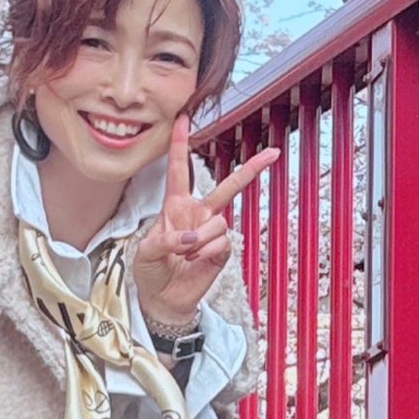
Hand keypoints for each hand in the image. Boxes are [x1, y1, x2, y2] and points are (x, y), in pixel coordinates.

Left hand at [131, 113, 278, 321]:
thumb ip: (164, 240)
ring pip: (218, 222)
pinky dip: (205, 252)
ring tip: (186, 254)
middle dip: (251, 169)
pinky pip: (221, 242)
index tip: (184, 118)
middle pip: (227, 186)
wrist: (164, 300)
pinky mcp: (222, 251)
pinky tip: (195, 261)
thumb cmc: (150, 272)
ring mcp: (212, 232)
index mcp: (175, 206)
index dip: (180, 145)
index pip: (179, 170)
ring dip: (199, 239)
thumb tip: (189, 237)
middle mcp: (198, 214)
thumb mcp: (145, 252)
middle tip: (273, 153)